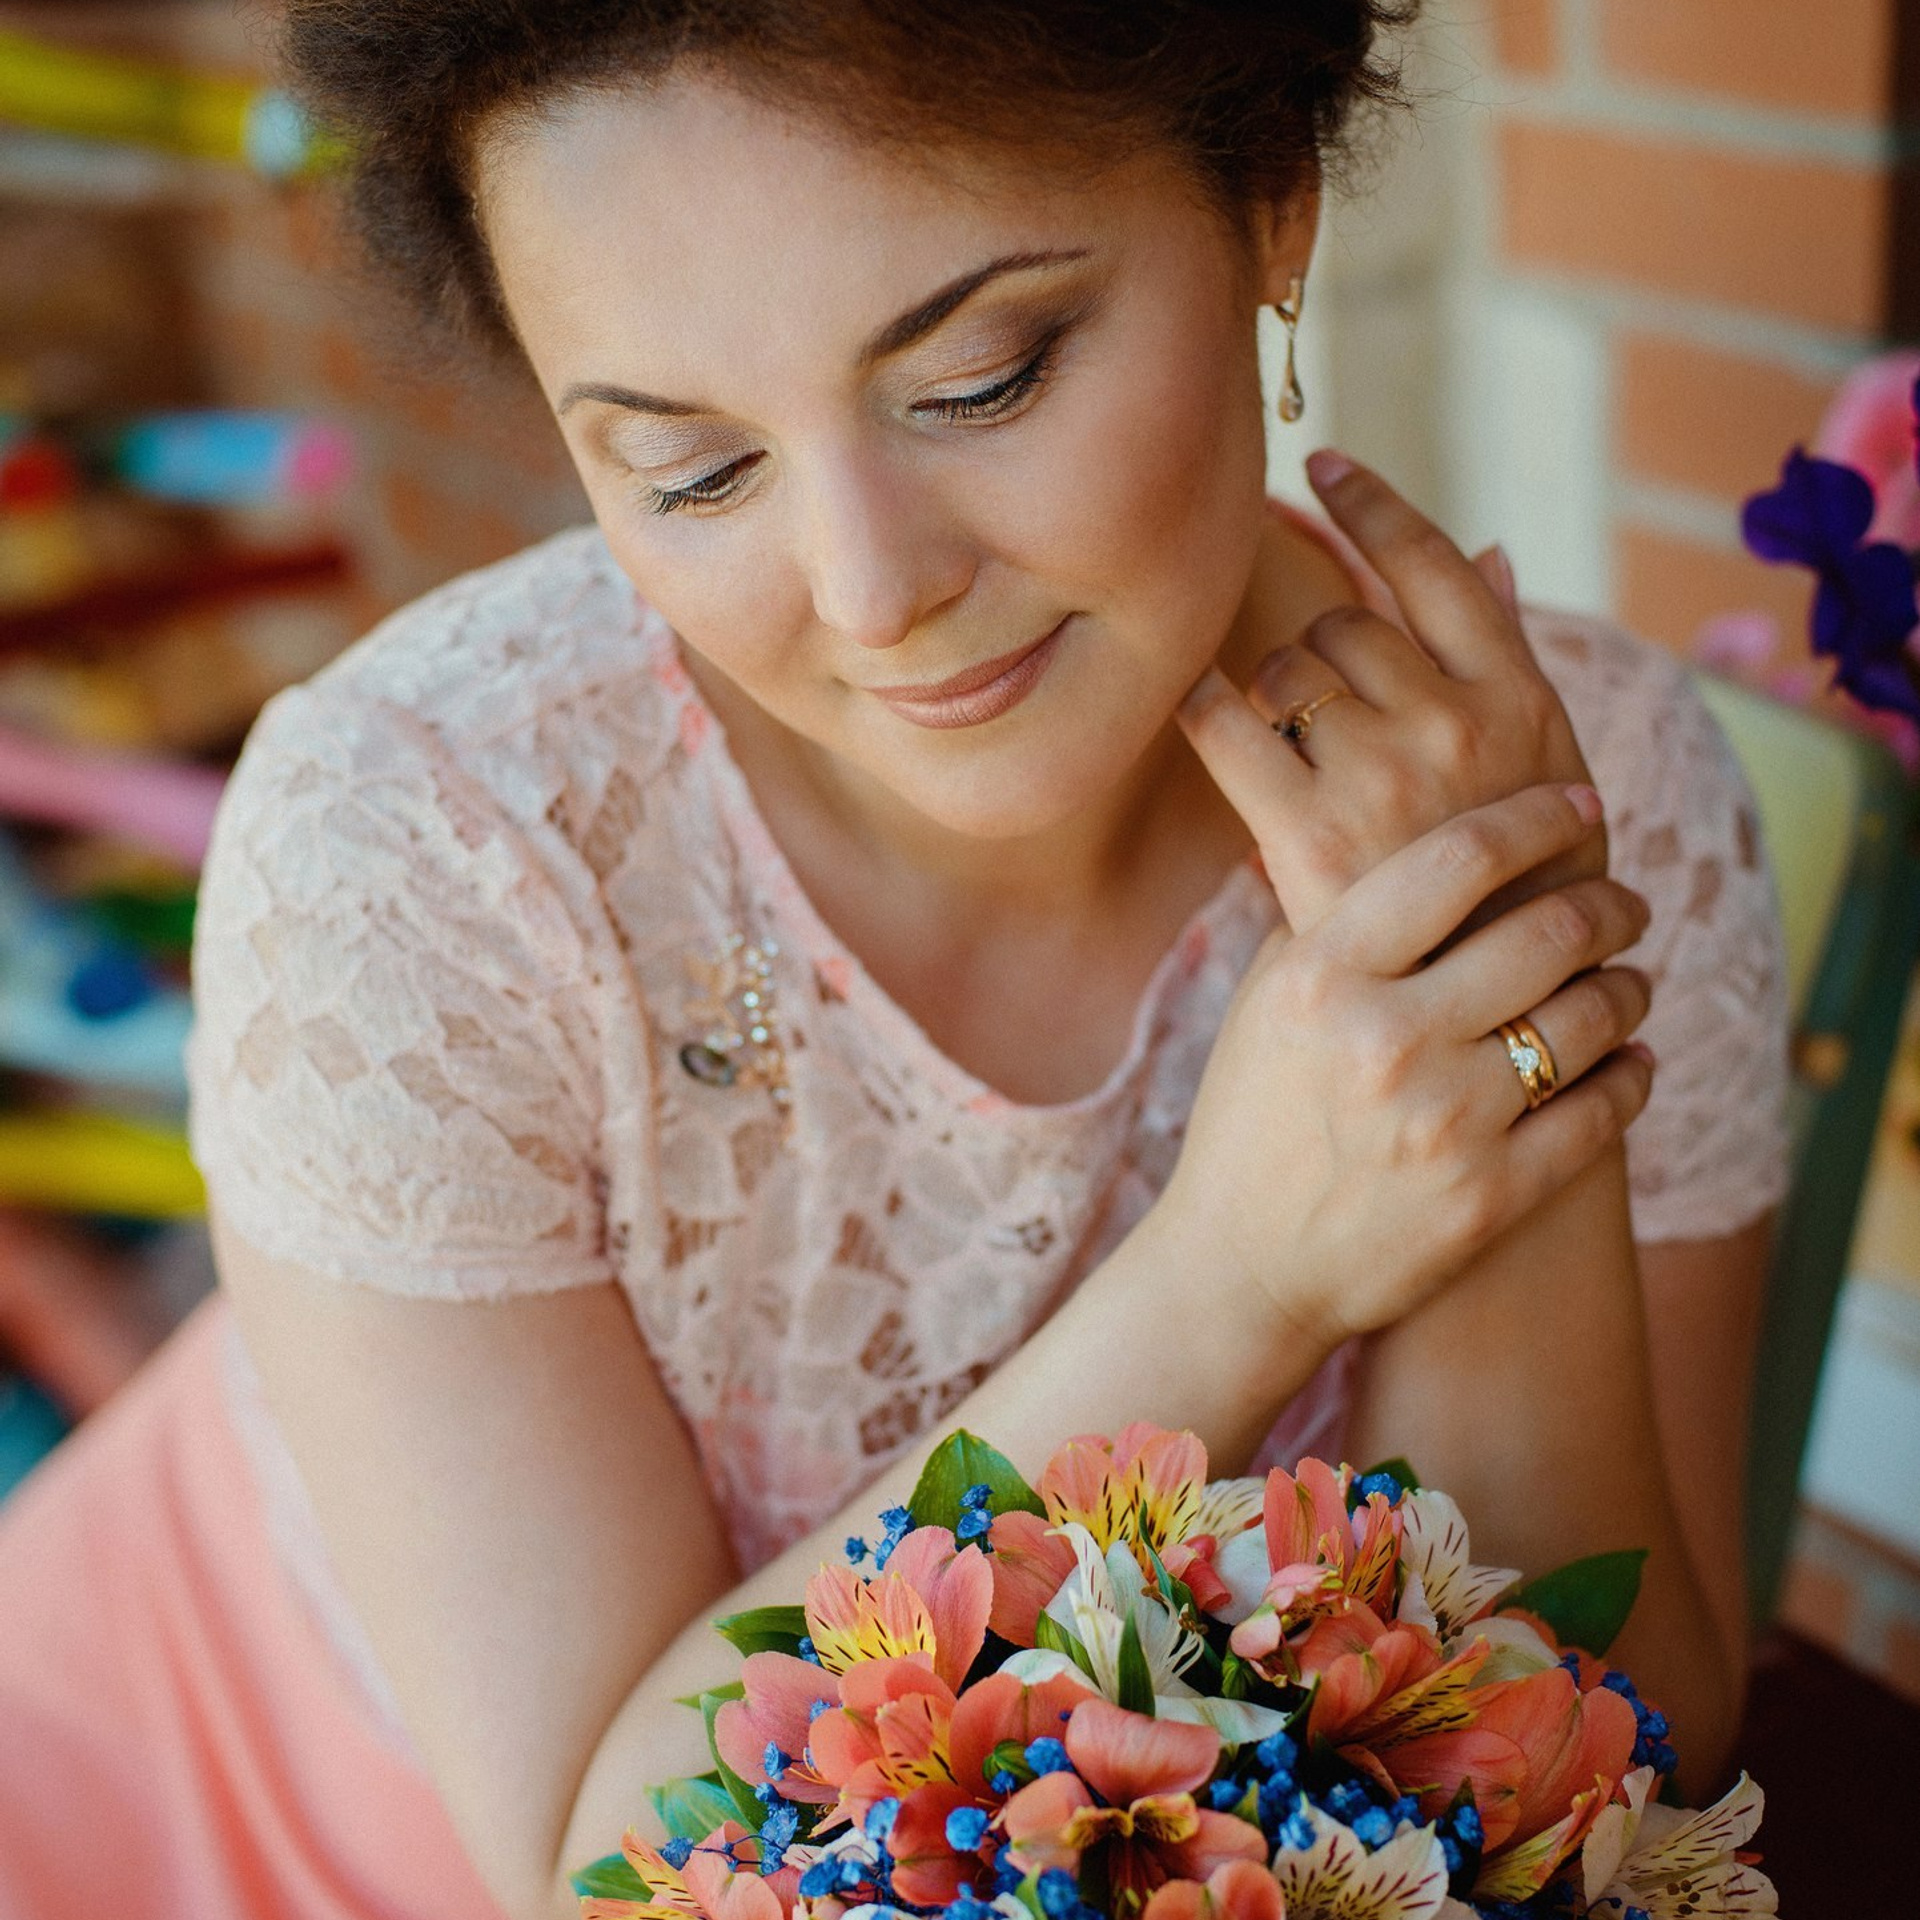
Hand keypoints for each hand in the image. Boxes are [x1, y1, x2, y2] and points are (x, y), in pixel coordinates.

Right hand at [1153, 783, 1655, 1353]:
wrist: (1241, 1268)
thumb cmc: (1253, 1118)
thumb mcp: (1267, 1001)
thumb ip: (1334, 918)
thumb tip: (1416, 835)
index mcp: (1323, 975)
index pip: (1459, 858)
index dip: (1538, 818)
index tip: (1580, 804)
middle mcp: (1386, 1039)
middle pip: (1548, 931)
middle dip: (1609, 904)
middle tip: (1623, 901)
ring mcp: (1445, 1122)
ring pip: (1591, 1016)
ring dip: (1629, 986)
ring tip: (1628, 978)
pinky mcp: (1491, 1196)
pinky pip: (1601, 1111)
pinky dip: (1631, 1075)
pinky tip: (1631, 1058)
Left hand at [1184, 452, 1605, 942]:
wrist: (1490, 1016)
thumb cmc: (1516, 888)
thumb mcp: (1543, 770)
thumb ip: (1505, 660)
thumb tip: (1492, 549)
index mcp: (1521, 699)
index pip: (1438, 566)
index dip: (1376, 506)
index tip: (1328, 464)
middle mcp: (1456, 721)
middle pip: (1344, 624)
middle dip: (1322, 655)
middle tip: (1329, 719)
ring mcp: (1384, 774)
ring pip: (1288, 668)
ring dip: (1277, 694)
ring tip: (1302, 758)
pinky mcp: (1311, 830)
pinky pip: (1226, 725)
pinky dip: (1201, 706)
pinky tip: (1193, 704)